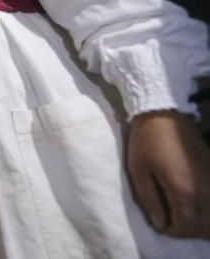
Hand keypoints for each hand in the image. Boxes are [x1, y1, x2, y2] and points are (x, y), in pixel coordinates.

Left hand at [127, 110, 209, 237]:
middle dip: (186, 229)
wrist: (165, 113)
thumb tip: (160, 223)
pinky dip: (206, 209)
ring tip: (179, 210)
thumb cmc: (147, 141)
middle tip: (168, 216)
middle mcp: (206, 191)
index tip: (157, 217)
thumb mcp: (139, 171)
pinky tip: (191, 200)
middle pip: (204, 227)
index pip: (185, 228)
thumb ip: (150, 200)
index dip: (169, 228)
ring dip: (198, 221)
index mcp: (185, 192)